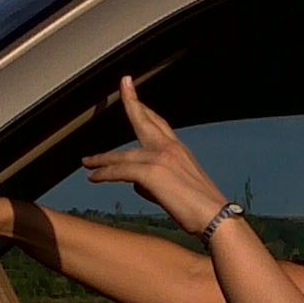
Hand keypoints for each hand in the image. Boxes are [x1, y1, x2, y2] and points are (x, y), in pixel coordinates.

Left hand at [81, 77, 230, 239]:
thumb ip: (156, 180)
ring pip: (123, 154)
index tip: (136, 93)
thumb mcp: (178, 188)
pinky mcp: (152, 173)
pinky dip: (105, 173)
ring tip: (87, 162)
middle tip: (123, 85)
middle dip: (131, 102)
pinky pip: (120, 171)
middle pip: (144, 121)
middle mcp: (170, 148)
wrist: (216, 218)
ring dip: (102, 159)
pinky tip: (93, 177)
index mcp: (179, 150)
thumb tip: (136, 184)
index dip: (147, 109)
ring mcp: (161, 158)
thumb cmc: (202, 209)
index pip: (159, 123)